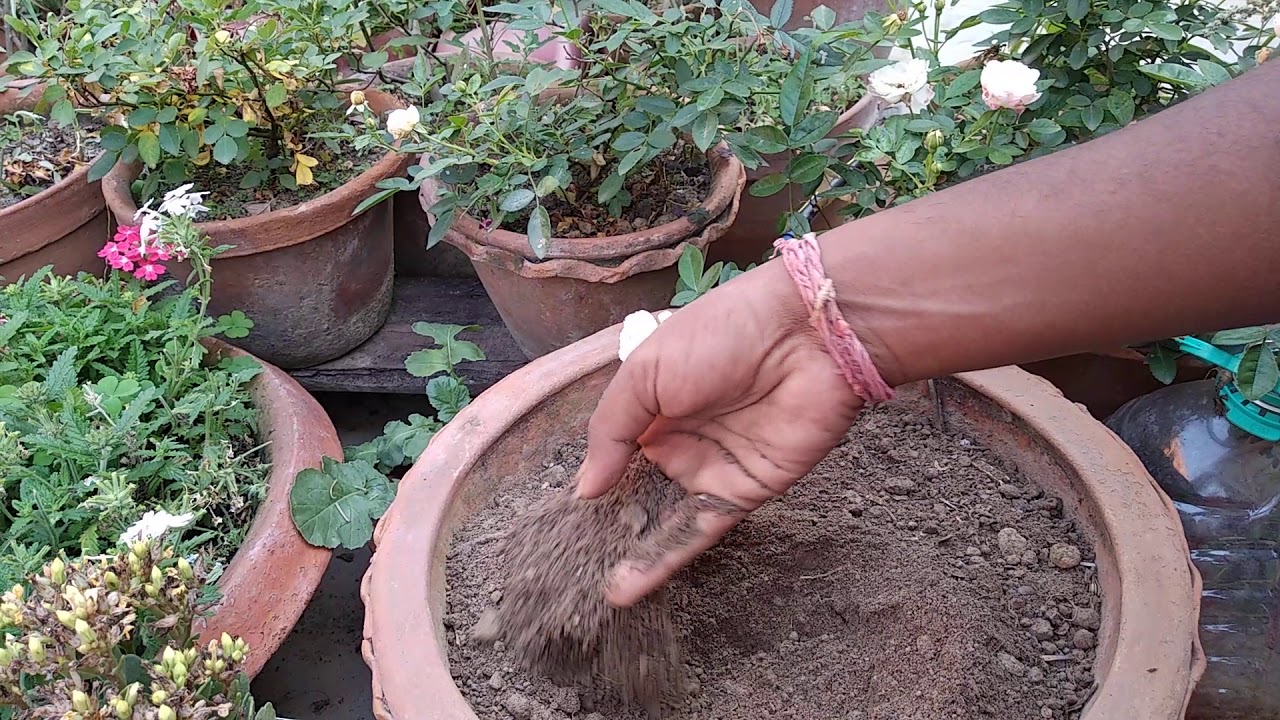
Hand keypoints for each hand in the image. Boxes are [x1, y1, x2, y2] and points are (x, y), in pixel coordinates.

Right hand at [575, 259, 865, 606]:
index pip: (616, 454)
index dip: (594, 484)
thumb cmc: (720, 335)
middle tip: (571, 567)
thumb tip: (585, 488)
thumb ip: (610, 432)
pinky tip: (629, 584)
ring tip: (593, 589)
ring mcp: (712, 468)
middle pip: (640, 493)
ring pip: (666, 519)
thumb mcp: (644, 373)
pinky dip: (666, 559)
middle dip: (610, 528)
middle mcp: (680, 440)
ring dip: (633, 553)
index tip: (562, 522)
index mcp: (653, 406)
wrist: (804, 336)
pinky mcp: (745, 492)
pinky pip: (701, 530)